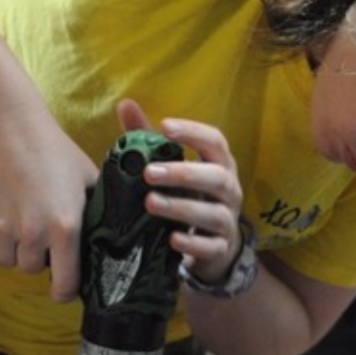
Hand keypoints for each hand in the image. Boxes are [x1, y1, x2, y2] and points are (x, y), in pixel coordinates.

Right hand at [0, 113, 97, 301]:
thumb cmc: (53, 151)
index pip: (65, 284)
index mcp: (65, 228)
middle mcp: (33, 234)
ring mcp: (3, 228)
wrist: (7, 128)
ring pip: (7, 261)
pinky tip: (1, 216)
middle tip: (40, 236)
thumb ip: (96, 211)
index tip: (63, 289)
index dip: (65, 291)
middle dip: (37, 258)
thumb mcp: (87, 179)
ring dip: (13, 250)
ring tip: (19, 224)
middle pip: (32, 270)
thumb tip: (108, 233)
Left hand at [117, 99, 244, 283]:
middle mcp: (229, 191)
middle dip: (184, 173)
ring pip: (213, 213)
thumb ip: (150, 139)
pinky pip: (211, 247)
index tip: (165, 125)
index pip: (216, 141)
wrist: (213, 246)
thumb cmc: (190, 196)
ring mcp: (227, 221)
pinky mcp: (220, 249)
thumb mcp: (173, 168)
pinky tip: (172, 238)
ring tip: (150, 203)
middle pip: (217, 177)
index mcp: (219, 165)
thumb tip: (125, 105)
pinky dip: (192, 243)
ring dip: (182, 208)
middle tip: (149, 173)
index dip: (194, 132)